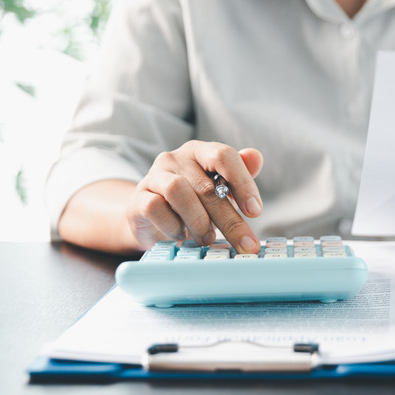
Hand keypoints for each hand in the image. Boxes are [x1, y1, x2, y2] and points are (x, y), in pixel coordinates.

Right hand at [127, 141, 263, 252]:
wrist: (151, 217)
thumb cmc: (194, 201)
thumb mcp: (220, 189)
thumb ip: (240, 174)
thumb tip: (256, 157)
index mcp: (200, 151)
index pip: (224, 155)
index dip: (243, 182)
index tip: (255, 211)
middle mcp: (175, 158)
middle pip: (206, 185)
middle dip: (229, 219)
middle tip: (245, 243)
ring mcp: (153, 176)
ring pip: (178, 191)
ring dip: (199, 221)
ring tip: (208, 238)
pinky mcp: (137, 199)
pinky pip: (155, 208)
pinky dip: (173, 226)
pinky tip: (181, 235)